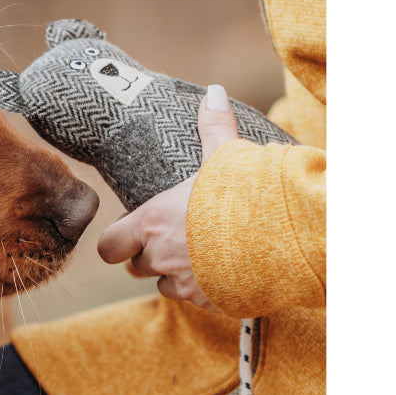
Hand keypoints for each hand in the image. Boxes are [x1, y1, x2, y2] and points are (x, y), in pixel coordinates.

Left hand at [97, 85, 238, 310]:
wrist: (287, 236)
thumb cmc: (248, 193)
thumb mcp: (227, 155)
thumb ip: (214, 126)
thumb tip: (213, 92)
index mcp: (152, 223)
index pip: (108, 246)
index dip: (117, 240)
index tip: (132, 229)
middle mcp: (161, 257)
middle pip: (135, 268)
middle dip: (148, 256)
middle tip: (171, 238)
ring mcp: (186, 284)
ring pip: (165, 286)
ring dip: (176, 274)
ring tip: (200, 254)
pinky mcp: (211, 303)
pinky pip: (198, 300)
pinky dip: (206, 289)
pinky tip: (226, 270)